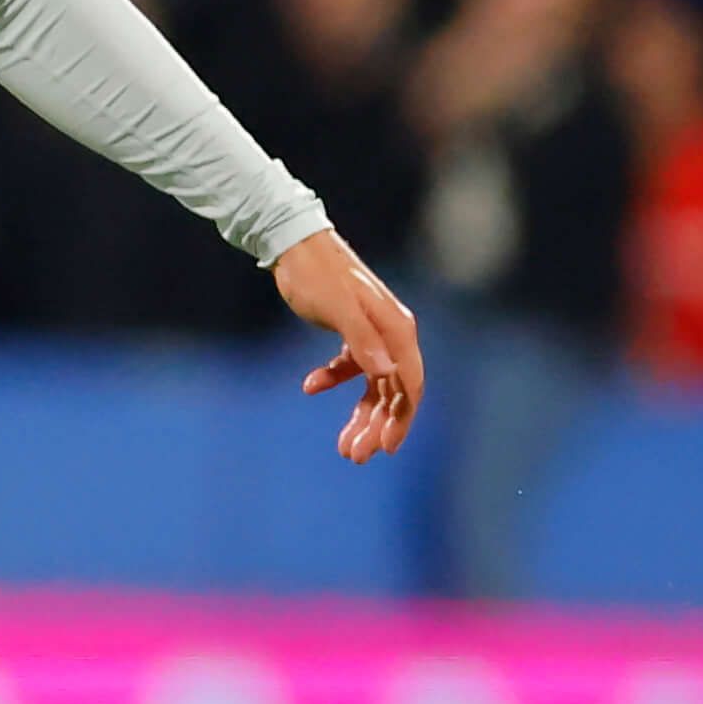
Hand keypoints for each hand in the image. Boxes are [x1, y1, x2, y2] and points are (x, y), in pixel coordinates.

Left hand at [274, 227, 420, 462]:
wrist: (293, 247)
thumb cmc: (315, 275)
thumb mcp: (338, 308)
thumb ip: (361, 340)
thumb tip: (387, 371)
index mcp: (397, 329)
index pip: (409, 383)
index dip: (401, 419)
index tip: (385, 448)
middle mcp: (392, 333)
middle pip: (393, 391)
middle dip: (375, 426)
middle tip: (354, 456)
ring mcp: (374, 334)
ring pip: (374, 385)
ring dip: (359, 415)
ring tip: (342, 447)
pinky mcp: (353, 332)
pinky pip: (352, 367)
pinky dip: (334, 380)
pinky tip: (309, 386)